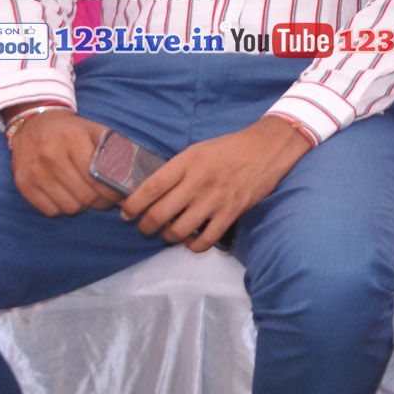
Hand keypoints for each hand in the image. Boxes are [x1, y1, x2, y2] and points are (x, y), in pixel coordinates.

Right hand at [9, 106, 118, 216]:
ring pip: (69, 207)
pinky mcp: (22, 184)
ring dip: (82, 206)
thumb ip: (114, 149)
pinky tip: (67, 195)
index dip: (113, 192)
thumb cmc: (71, 130)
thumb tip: (132, 178)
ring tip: (87, 196)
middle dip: (101, 202)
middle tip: (106, 200)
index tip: (121, 197)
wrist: (33, 124)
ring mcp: (34, 171)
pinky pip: (50, 210)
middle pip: (85, 196)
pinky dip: (62, 208)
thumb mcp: (94, 130)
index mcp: (72, 139)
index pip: (97, 178)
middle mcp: (51, 155)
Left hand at [119, 116, 311, 251]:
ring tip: (168, 233)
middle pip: (159, 214)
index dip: (132, 205)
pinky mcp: (231, 212)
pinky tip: (192, 241)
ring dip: (168, 237)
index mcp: (187, 162)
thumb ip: (177, 170)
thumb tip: (153, 193)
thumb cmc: (229, 148)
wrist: (267, 148)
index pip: (150, 188)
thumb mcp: (198, 150)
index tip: (126, 213)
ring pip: (178, 230)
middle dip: (146, 226)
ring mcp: (215, 199)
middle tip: (145, 227)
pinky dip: (194, 246)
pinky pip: (205, 239)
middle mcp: (198, 182)